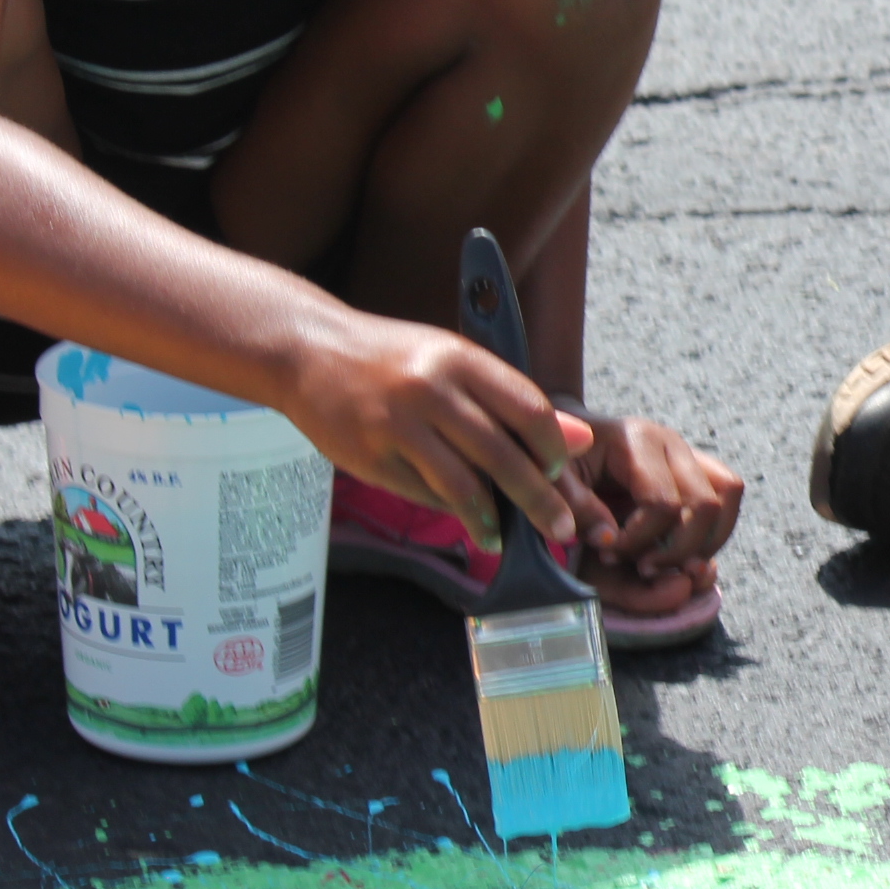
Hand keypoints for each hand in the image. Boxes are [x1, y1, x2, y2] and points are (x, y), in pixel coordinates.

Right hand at [288, 311, 600, 553]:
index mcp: (460, 358)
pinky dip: (451, 513)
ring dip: (492, 519)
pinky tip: (466, 519)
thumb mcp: (455, 362)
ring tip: (503, 536)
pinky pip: (424, 495)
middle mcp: (430, 389)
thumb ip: (514, 401)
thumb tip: (580, 439)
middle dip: (538, 499)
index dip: (552, 449)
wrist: (309, 352)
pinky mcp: (369, 457)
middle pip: (502, 455)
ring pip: (463, 485)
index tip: (560, 472)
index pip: (528, 409)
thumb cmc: (393, 358)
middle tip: (558, 528)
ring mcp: (396, 425)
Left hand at [565, 412, 743, 610]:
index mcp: (637, 441)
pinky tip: (678, 550)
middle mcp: (672, 444)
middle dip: (678, 549)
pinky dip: (712, 531)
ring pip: (729, 496)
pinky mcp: (696, 467)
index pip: (662, 503)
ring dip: (707, 541)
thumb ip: (576, 508)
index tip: (607, 553)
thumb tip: (609, 540)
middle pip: (707, 504)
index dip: (638, 540)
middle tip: (642, 567)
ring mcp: (689, 453)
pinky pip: (728, 496)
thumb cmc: (560, 457)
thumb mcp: (554, 478)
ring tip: (668, 561)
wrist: (567, 431)